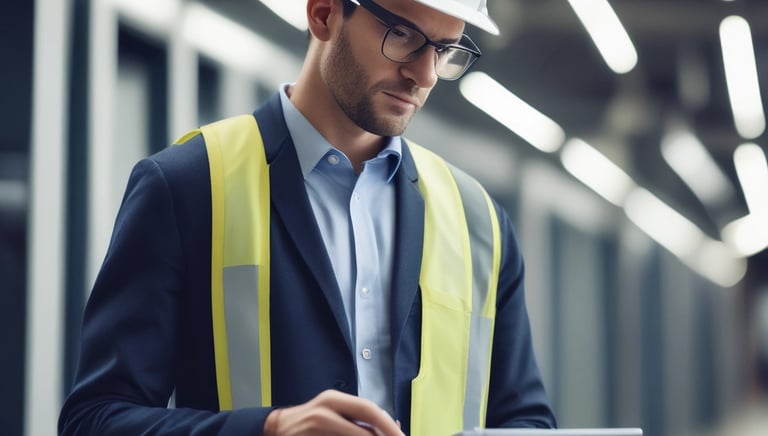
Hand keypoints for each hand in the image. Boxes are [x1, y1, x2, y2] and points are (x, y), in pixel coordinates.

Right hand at [263, 389, 403, 434]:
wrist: (277, 428)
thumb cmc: (311, 423)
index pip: (368, 409)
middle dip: (382, 435)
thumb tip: (394, 427)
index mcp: (334, 399)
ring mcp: (315, 425)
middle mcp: (324, 409)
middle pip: (362, 422)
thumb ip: (360, 421)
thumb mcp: (335, 414)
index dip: (388, 425)